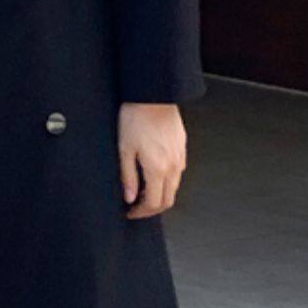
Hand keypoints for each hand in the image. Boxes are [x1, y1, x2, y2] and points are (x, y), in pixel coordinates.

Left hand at [118, 103, 185, 217]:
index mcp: (157, 169)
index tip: (130, 211)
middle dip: (151, 208)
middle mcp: (172, 166)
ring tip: (143, 190)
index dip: (141, 212)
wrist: (153, 94)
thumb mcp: (125, 150)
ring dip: (160, 194)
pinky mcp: (182, 147)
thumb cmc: (136, 117)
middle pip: (167, 200)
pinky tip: (154, 174)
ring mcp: (180, 157)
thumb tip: (130, 198)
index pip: (154, 204)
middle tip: (137, 207)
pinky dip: (167, 181)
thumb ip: (128, 177)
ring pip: (174, 187)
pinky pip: (177, 172)